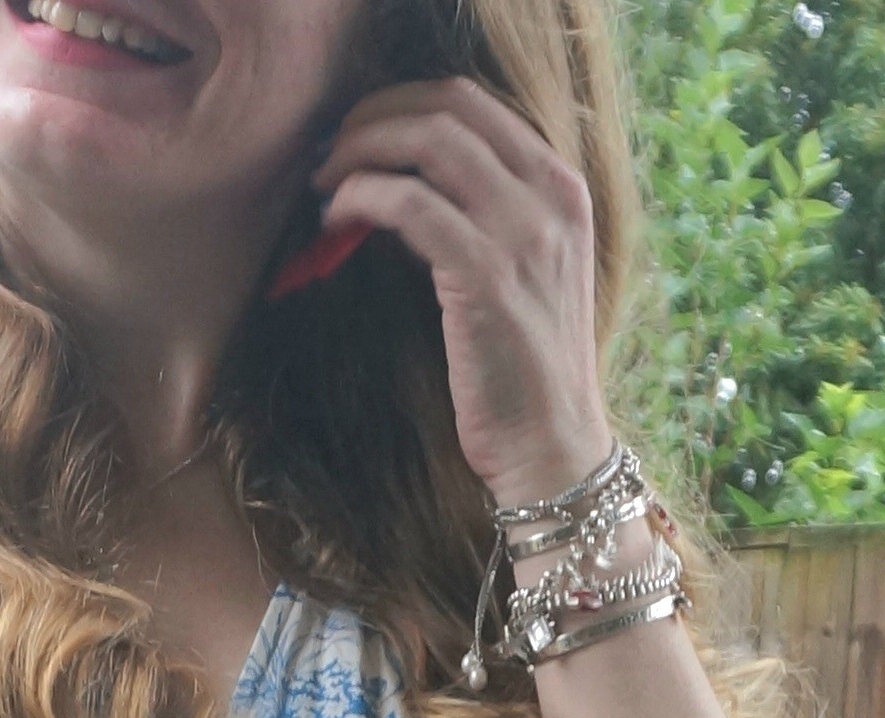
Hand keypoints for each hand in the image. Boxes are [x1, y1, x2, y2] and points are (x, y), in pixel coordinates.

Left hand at [309, 78, 611, 509]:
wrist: (551, 446)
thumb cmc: (521, 373)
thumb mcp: (516, 275)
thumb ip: (479, 220)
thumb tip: (400, 185)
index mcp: (561, 186)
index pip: (474, 103)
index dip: (403, 103)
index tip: (360, 131)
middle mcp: (551, 196)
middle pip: (449, 106)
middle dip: (375, 115)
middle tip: (331, 149)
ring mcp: (523, 232)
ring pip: (428, 142)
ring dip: (361, 150)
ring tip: (324, 180)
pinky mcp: (486, 274)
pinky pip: (408, 204)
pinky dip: (360, 198)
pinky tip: (334, 222)